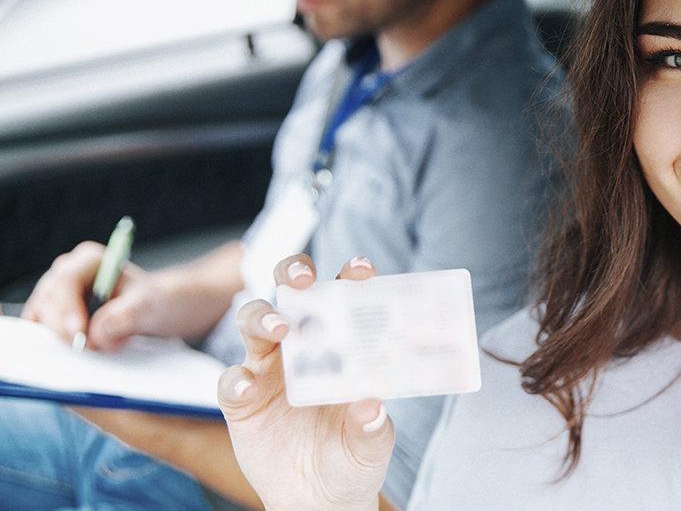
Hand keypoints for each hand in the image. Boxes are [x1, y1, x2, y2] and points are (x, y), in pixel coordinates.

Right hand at [21, 241, 161, 350]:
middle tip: (86, 348)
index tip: (79, 333)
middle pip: (47, 302)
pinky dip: (58, 343)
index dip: (67, 309)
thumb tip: (98, 332)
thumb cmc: (152, 302)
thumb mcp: (148, 307)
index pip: (65, 282)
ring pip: (41, 319)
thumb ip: (126, 316)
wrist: (156, 311)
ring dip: (62, 338)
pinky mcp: (54, 315)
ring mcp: (57, 295)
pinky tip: (81, 349)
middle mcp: (67, 273)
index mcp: (89, 261)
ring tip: (95, 347)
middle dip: (65, 329)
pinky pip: (43, 330)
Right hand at [218, 254, 392, 510]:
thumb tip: (372, 406)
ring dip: (263, 317)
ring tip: (279, 329)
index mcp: (341, 345)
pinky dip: (236, 379)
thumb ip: (371, 427)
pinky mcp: (241, 400)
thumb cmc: (353, 459)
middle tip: (303, 279)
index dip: (349, 277)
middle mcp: (302, 347)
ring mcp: (268, 369)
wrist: (319, 500)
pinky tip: (249, 387)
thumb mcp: (371, 446)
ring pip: (254, 322)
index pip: (344, 299)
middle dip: (294, 275)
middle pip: (290, 294)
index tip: (360, 269)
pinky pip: (230, 380)